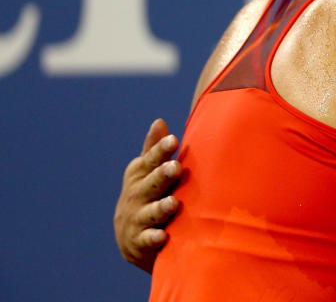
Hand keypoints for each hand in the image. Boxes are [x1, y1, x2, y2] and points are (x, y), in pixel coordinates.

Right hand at [114, 118, 181, 272]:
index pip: (151, 161)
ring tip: (173, 203)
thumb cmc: (147, 195)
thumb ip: (154, 150)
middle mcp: (136, 195)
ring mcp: (137, 218)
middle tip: (176, 167)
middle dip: (162, 175)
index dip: (161, 151)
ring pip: (150, 212)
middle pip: (150, 184)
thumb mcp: (147, 172)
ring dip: (161, 208)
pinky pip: (147, 240)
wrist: (131, 238)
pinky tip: (163, 236)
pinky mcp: (139, 242)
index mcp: (139, 175)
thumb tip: (159, 121)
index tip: (173, 140)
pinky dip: (153, 238)